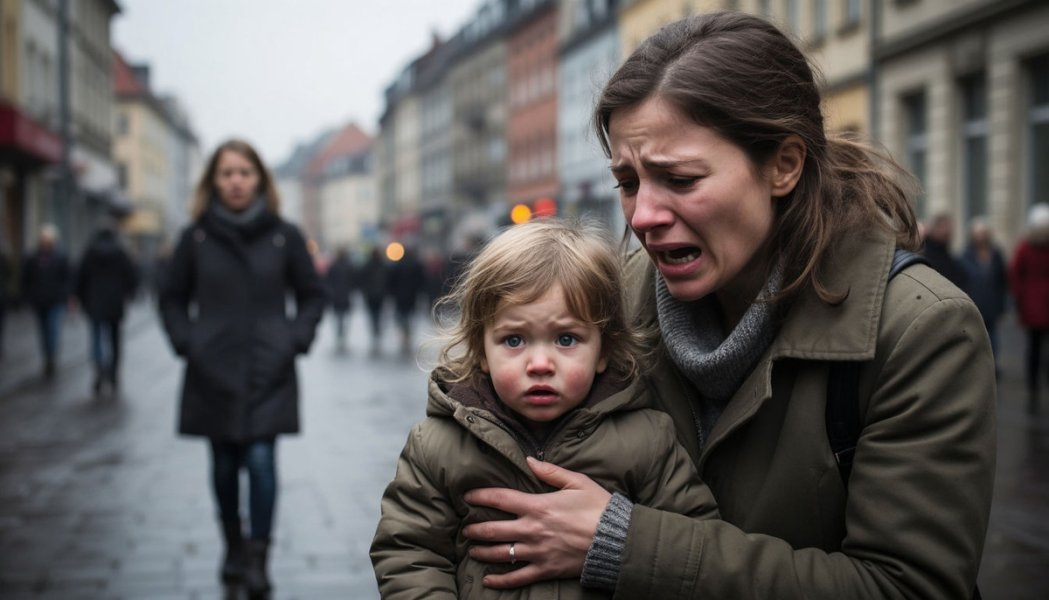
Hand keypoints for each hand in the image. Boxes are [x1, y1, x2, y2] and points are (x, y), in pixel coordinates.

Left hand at [462, 457, 612, 588]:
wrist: (617, 540)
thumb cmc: (599, 508)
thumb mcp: (577, 482)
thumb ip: (550, 472)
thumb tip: (529, 460)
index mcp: (538, 506)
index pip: (500, 498)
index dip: (480, 496)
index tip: (467, 496)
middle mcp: (532, 529)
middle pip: (493, 529)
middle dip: (475, 529)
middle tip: (465, 528)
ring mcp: (537, 551)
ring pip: (500, 553)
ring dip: (482, 552)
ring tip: (472, 550)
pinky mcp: (545, 569)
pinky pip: (517, 578)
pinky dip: (500, 581)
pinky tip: (488, 580)